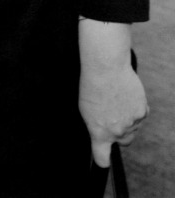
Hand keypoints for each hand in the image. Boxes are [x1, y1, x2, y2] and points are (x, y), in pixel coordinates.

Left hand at [78, 20, 148, 166]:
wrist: (106, 67)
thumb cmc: (92, 84)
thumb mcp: (85, 108)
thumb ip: (96, 125)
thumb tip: (102, 131)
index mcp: (99, 132)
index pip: (102, 157)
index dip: (103, 160)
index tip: (103, 159)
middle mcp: (116, 132)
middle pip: (123, 142)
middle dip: (120, 133)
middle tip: (112, 115)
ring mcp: (131, 123)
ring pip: (133, 127)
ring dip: (128, 118)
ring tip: (117, 98)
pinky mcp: (142, 112)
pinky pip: (141, 115)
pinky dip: (136, 108)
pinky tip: (126, 95)